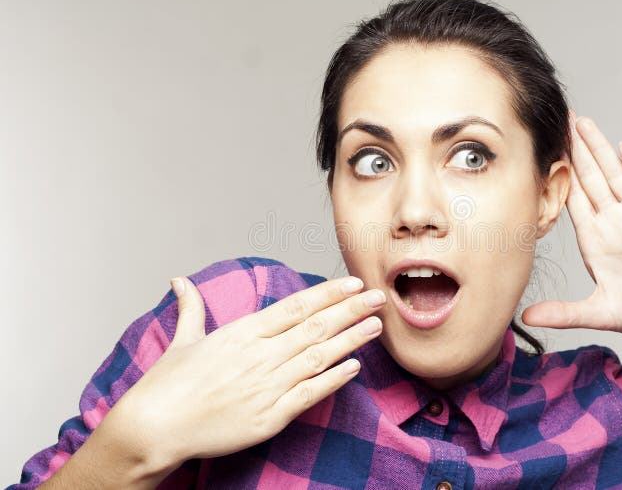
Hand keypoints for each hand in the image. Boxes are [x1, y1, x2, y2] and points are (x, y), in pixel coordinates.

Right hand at [100, 275, 383, 472]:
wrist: (154, 428)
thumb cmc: (166, 386)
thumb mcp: (182, 341)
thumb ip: (191, 308)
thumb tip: (179, 281)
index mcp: (242, 333)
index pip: (296, 306)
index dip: (329, 293)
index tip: (353, 282)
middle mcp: (260, 355)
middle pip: (316, 328)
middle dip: (351, 310)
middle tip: (378, 296)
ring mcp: (267, 386)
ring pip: (319, 357)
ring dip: (351, 340)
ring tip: (376, 325)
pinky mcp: (270, 416)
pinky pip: (311, 394)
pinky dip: (334, 380)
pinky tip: (354, 367)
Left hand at [522, 112, 621, 340]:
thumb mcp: (600, 313)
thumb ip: (564, 313)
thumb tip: (525, 320)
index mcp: (594, 239)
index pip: (572, 199)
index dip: (559, 175)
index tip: (543, 151)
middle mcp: (614, 221)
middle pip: (591, 178)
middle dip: (576, 150)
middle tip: (560, 121)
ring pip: (617, 176)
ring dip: (601, 150)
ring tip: (584, 124)